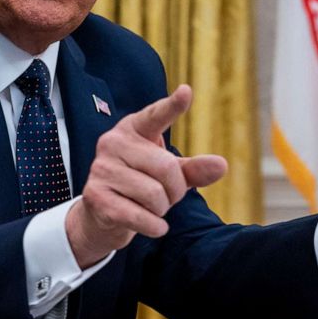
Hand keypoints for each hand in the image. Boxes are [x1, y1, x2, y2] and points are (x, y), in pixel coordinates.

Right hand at [65, 84, 227, 267]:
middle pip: (166, 168)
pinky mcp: (96, 196)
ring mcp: (101, 168)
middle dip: (175, 191)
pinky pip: (140, 216)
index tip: (187, 92)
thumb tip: (221, 165)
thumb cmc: (141, 186)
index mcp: (133, 129)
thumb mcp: (170, 174)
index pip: (156, 115)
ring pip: (154, 195)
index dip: (172, 106)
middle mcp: (113, 142)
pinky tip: (154, 226)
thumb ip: (194, 169)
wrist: (102, 216)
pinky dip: (154, 226)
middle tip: (167, 197)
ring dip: (162, 210)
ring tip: (151, 208)